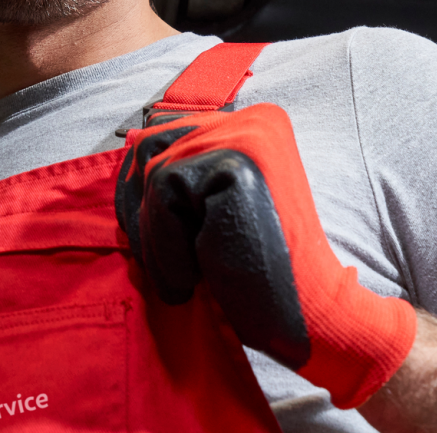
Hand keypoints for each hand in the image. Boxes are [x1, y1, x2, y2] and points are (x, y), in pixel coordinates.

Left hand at [116, 104, 416, 407]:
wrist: (306, 317)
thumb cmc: (254, 272)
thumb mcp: (212, 207)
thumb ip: (181, 168)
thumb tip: (130, 138)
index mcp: (253, 124)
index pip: (162, 133)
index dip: (145, 192)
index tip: (164, 239)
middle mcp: (253, 120)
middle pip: (150, 147)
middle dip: (143, 211)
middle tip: (174, 262)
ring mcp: (247, 136)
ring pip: (153, 172)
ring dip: (156, 236)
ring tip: (190, 273)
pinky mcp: (238, 163)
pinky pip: (162, 193)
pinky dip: (165, 245)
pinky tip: (195, 276)